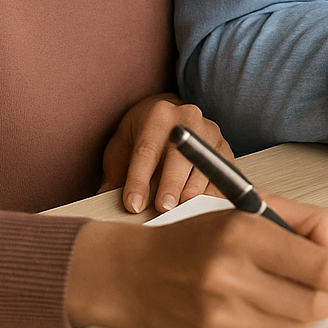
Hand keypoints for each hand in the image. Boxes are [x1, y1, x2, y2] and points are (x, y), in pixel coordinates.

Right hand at [67, 196, 327, 327]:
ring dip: (299, 313)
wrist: (138, 274)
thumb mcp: (248, 209)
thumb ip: (301, 220)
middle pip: (315, 304)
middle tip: (317, 287)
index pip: (321, 266)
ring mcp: (222, 315)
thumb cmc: (198, 240)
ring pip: (296, 327)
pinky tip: (253, 308)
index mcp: (243, 233)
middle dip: (325, 297)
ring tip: (280, 294)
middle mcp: (231, 275)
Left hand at [100, 93, 231, 213]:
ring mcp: (211, 133)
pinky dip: (212, 195)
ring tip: (178, 213)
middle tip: (162, 209)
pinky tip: (199, 210)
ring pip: (206, 168)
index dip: (138, 180)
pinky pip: (224, 176)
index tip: (133, 206)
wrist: (170, 116)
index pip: (147, 151)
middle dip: (171, 186)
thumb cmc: (141, 135)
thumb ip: (113, 175)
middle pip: (181, 156)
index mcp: (158, 114)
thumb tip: (102, 204)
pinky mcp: (225, 149)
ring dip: (192, 194)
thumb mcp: (121, 147)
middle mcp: (188, 118)